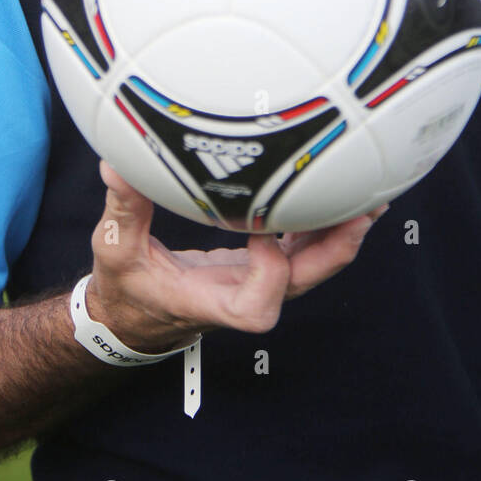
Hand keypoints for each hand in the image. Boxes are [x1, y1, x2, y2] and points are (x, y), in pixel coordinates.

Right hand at [86, 162, 387, 354]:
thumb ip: (122, 208)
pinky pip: (304, 249)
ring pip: (312, 266)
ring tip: (367, 189)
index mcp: (210, 302)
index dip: (271, 274)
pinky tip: (337, 190)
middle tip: (361, 205)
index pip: (258, 308)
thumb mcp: (114, 250)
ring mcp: (257, 282)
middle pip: (304, 284)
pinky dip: (323, 223)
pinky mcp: (262, 267)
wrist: (136, 316)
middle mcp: (243, 296)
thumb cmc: (127, 288)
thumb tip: (116, 164)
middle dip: (336, 247)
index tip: (262, 234)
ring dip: (340, 231)